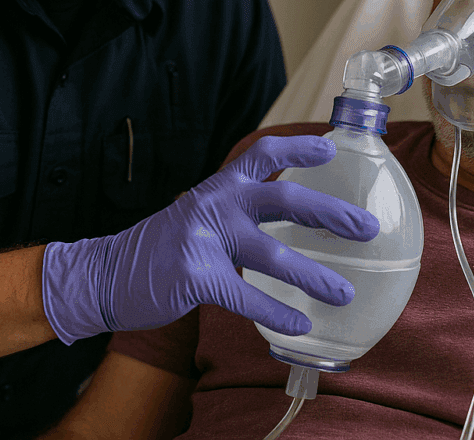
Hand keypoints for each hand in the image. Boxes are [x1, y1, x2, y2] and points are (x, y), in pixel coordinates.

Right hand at [42, 135, 379, 343]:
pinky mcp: (192, 277)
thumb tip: (297, 213)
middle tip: (366, 228)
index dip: (299, 147)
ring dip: (312, 274)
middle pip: (283, 200)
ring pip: (270, 253)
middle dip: (329, 213)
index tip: (332, 147)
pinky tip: (300, 325)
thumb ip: (242, 207)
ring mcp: (203, 238)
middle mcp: (216, 203)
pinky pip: (243, 294)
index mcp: (221, 185)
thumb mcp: (203, 210)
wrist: (107, 272)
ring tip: (344, 292)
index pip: (264, 154)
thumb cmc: (168, 242)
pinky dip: (275, 312)